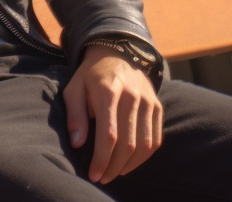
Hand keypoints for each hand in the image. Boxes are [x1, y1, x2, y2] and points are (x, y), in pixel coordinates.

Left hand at [63, 45, 163, 183]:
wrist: (118, 54)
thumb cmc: (91, 76)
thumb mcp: (74, 88)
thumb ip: (75, 115)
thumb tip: (77, 143)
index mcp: (109, 91)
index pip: (109, 134)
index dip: (102, 159)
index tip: (93, 174)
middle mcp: (132, 97)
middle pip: (128, 143)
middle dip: (114, 167)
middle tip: (102, 177)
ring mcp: (148, 102)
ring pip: (144, 144)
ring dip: (129, 165)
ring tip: (114, 173)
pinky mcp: (157, 107)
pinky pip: (155, 139)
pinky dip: (144, 156)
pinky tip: (129, 163)